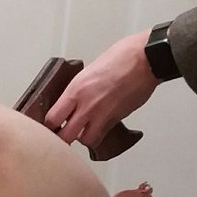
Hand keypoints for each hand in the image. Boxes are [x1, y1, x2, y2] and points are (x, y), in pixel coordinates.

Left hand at [44, 31, 159, 149]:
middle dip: (62, 139)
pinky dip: (98, 136)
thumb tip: (73, 102)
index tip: (50, 126)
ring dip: (82, 138)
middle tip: (64, 136)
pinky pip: (101, 136)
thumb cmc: (123, 56)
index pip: (52, 118)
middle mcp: (86, 105)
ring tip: (84, 132)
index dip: (49, 126)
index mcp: (76, 90)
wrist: (147, 58)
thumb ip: (80, 89)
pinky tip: (98, 129)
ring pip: (84, 140)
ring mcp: (101, 115)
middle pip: (65, 137)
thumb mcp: (90, 70)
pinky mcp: (116, 120)